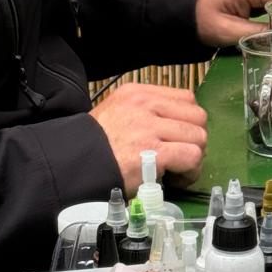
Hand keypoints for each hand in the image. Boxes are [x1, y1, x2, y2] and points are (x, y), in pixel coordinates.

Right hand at [90, 82, 207, 189]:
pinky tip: (177, 178)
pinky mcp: (153, 153)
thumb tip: (178, 126)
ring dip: (195, 157)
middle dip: (195, 139)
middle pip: (197, 116)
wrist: (72, 166)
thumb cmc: (94, 146)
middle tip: (182, 156)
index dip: (188, 121)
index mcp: (137, 93)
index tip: (179, 138)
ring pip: (199, 137)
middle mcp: (145, 105)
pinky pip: (191, 156)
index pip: (186, 98)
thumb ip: (146, 113)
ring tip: (179, 169)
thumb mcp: (116, 113)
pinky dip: (191, 170)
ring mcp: (149, 128)